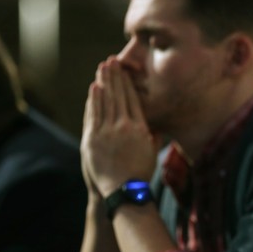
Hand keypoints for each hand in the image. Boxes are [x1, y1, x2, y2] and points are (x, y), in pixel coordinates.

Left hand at [81, 57, 158, 196]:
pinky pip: (94, 114)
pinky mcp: (94, 139)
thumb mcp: (152, 153)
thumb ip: (154, 136)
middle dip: (116, 77)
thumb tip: (159, 126)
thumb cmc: (140, 173)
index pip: (133, 100)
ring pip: (106, 101)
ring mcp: (108, 132)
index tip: (126, 72)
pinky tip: (95, 87)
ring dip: (104, 82)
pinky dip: (94, 99)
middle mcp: (125, 126)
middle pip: (120, 95)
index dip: (128, 84)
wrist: (124, 191)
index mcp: (141, 128)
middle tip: (112, 61)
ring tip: (103, 68)